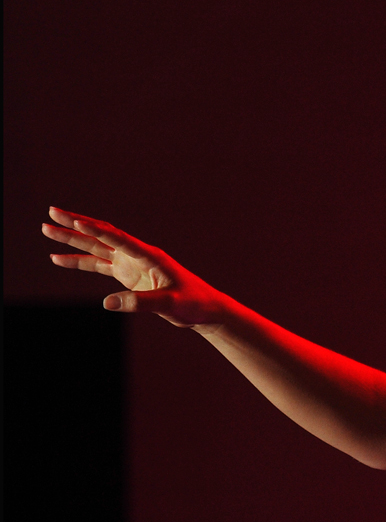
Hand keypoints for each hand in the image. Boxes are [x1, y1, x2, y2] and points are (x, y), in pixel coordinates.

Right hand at [42, 206, 224, 329]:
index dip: (95, 229)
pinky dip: (80, 261)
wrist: (204, 308)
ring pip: (97, 248)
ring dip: (73, 240)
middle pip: (102, 236)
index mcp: (149, 256)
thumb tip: (108, 303)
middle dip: (76, 224)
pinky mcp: (129, 275)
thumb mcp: (170, 304)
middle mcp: (138, 255)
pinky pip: (100, 265)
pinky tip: (59, 259)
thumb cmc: (192, 303)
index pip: (117, 238)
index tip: (73, 220)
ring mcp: (132, 264)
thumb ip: (141, 303)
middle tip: (50, 212)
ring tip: (47, 231)